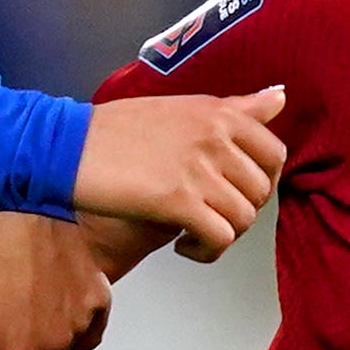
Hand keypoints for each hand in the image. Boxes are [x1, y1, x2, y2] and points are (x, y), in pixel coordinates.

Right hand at [71, 86, 285, 261]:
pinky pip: (220, 239)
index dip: (261, 182)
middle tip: (209, 217)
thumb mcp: (182, 108)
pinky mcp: (179, 200)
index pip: (274, 153)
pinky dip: (206, 252)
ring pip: (243, 219)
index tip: (234, 192)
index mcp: (219, 112)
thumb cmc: (118, 129)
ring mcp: (199, 169)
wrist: (69, 146)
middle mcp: (216, 137)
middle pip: (260, 192)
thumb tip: (280, 97)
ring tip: (194, 234)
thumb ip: (235, 108)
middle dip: (240, 213)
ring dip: (222, 236)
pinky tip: (182, 245)